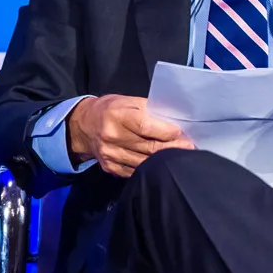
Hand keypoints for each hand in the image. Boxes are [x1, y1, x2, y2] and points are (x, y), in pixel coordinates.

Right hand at [66, 95, 193, 177]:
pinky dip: (150, 168)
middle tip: (189, 147)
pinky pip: (136, 171)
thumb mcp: (127, 101)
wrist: (84, 126)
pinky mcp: (111, 168)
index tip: (181, 133)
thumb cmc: (110, 109)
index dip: (166, 131)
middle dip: (172, 147)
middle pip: (148, 147)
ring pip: (144, 162)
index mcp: (116, 115)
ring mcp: (110, 154)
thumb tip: (174, 120)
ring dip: (164, 160)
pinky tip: (161, 165)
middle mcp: (111, 136)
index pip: (145, 126)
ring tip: (179, 157)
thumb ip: (149, 110)